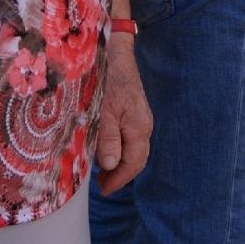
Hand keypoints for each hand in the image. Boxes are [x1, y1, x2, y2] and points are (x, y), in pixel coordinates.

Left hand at [95, 35, 150, 195]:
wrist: (115, 52)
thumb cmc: (107, 80)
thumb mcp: (103, 111)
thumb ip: (108, 139)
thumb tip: (112, 166)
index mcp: (138, 128)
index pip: (133, 163)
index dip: (119, 180)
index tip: (104, 190)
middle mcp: (143, 124)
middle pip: (137, 158)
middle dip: (121, 175)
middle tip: (101, 185)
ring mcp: (140, 117)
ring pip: (134, 148)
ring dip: (119, 162)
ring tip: (101, 171)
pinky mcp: (134, 110)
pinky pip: (130, 137)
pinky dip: (120, 149)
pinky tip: (106, 148)